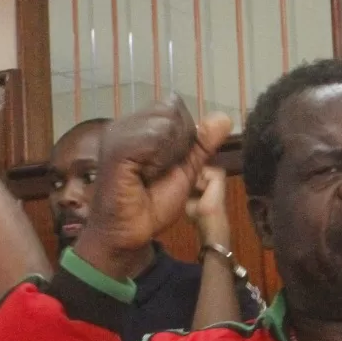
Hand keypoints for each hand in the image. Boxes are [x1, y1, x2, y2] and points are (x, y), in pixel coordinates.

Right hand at [76, 99, 232, 279]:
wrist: (128, 233)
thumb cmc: (152, 204)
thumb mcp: (186, 170)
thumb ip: (202, 144)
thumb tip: (225, 118)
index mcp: (138, 124)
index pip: (174, 107)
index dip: (183, 135)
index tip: (167, 165)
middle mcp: (125, 123)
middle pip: (171, 112)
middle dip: (177, 145)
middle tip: (157, 172)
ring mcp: (117, 133)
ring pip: (165, 124)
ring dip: (168, 155)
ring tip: (149, 175)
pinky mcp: (116, 147)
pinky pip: (154, 139)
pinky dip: (158, 161)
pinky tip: (144, 176)